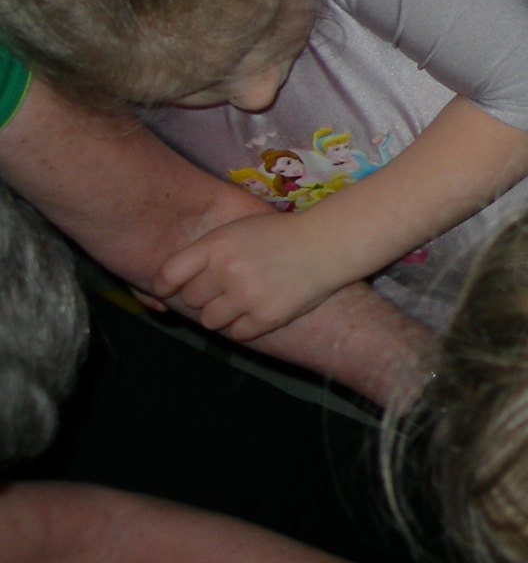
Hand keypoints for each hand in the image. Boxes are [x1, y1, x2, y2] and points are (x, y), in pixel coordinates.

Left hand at [155, 210, 342, 339]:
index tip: (169, 290)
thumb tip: (177, 280)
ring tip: (241, 302)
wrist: (328, 244)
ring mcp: (246, 296)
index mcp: (217, 244)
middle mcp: (227, 271)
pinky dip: (244, 326)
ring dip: (222, 314)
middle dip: (204, 297)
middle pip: (191, 300)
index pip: (169, 274)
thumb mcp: (241, 228)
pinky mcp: (266, 317)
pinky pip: (236, 334)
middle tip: (223, 290)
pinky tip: (258, 311)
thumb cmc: (282, 233)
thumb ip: (210, 251)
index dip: (164, 285)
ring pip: (210, 321)